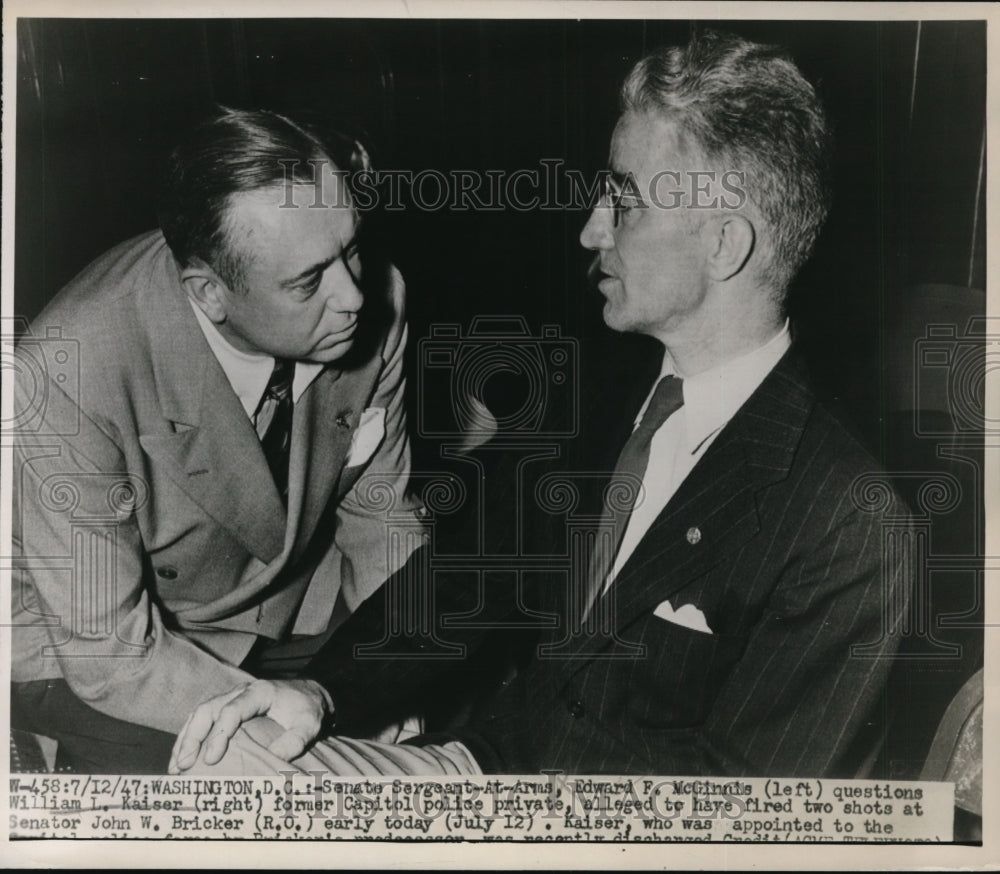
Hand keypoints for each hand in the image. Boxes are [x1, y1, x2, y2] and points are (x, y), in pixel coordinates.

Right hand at [168, 679, 332, 773]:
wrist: (309, 695)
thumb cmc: (307, 710)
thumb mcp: (310, 724)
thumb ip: (296, 740)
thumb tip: (274, 758)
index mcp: (260, 692)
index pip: (232, 710)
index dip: (219, 735)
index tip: (211, 760)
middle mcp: (242, 691)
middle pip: (208, 709)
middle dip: (193, 737)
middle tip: (183, 766)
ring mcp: (232, 697)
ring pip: (200, 713)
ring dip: (185, 739)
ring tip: (175, 767)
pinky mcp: (228, 707)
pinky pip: (203, 718)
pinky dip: (190, 736)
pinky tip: (182, 758)